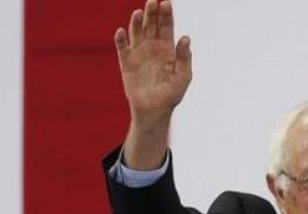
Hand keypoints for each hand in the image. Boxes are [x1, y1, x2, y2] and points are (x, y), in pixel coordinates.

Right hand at [114, 0, 191, 125]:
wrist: (154, 110)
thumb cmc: (171, 94)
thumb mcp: (183, 77)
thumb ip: (184, 58)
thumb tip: (186, 38)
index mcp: (167, 48)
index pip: (167, 27)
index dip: (166, 15)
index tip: (166, 3)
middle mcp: (152, 46)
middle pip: (151, 25)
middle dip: (152, 13)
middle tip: (152, 2)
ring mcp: (138, 52)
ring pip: (136, 32)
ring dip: (137, 22)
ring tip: (139, 13)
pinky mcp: (126, 62)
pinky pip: (122, 47)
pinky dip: (121, 39)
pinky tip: (121, 32)